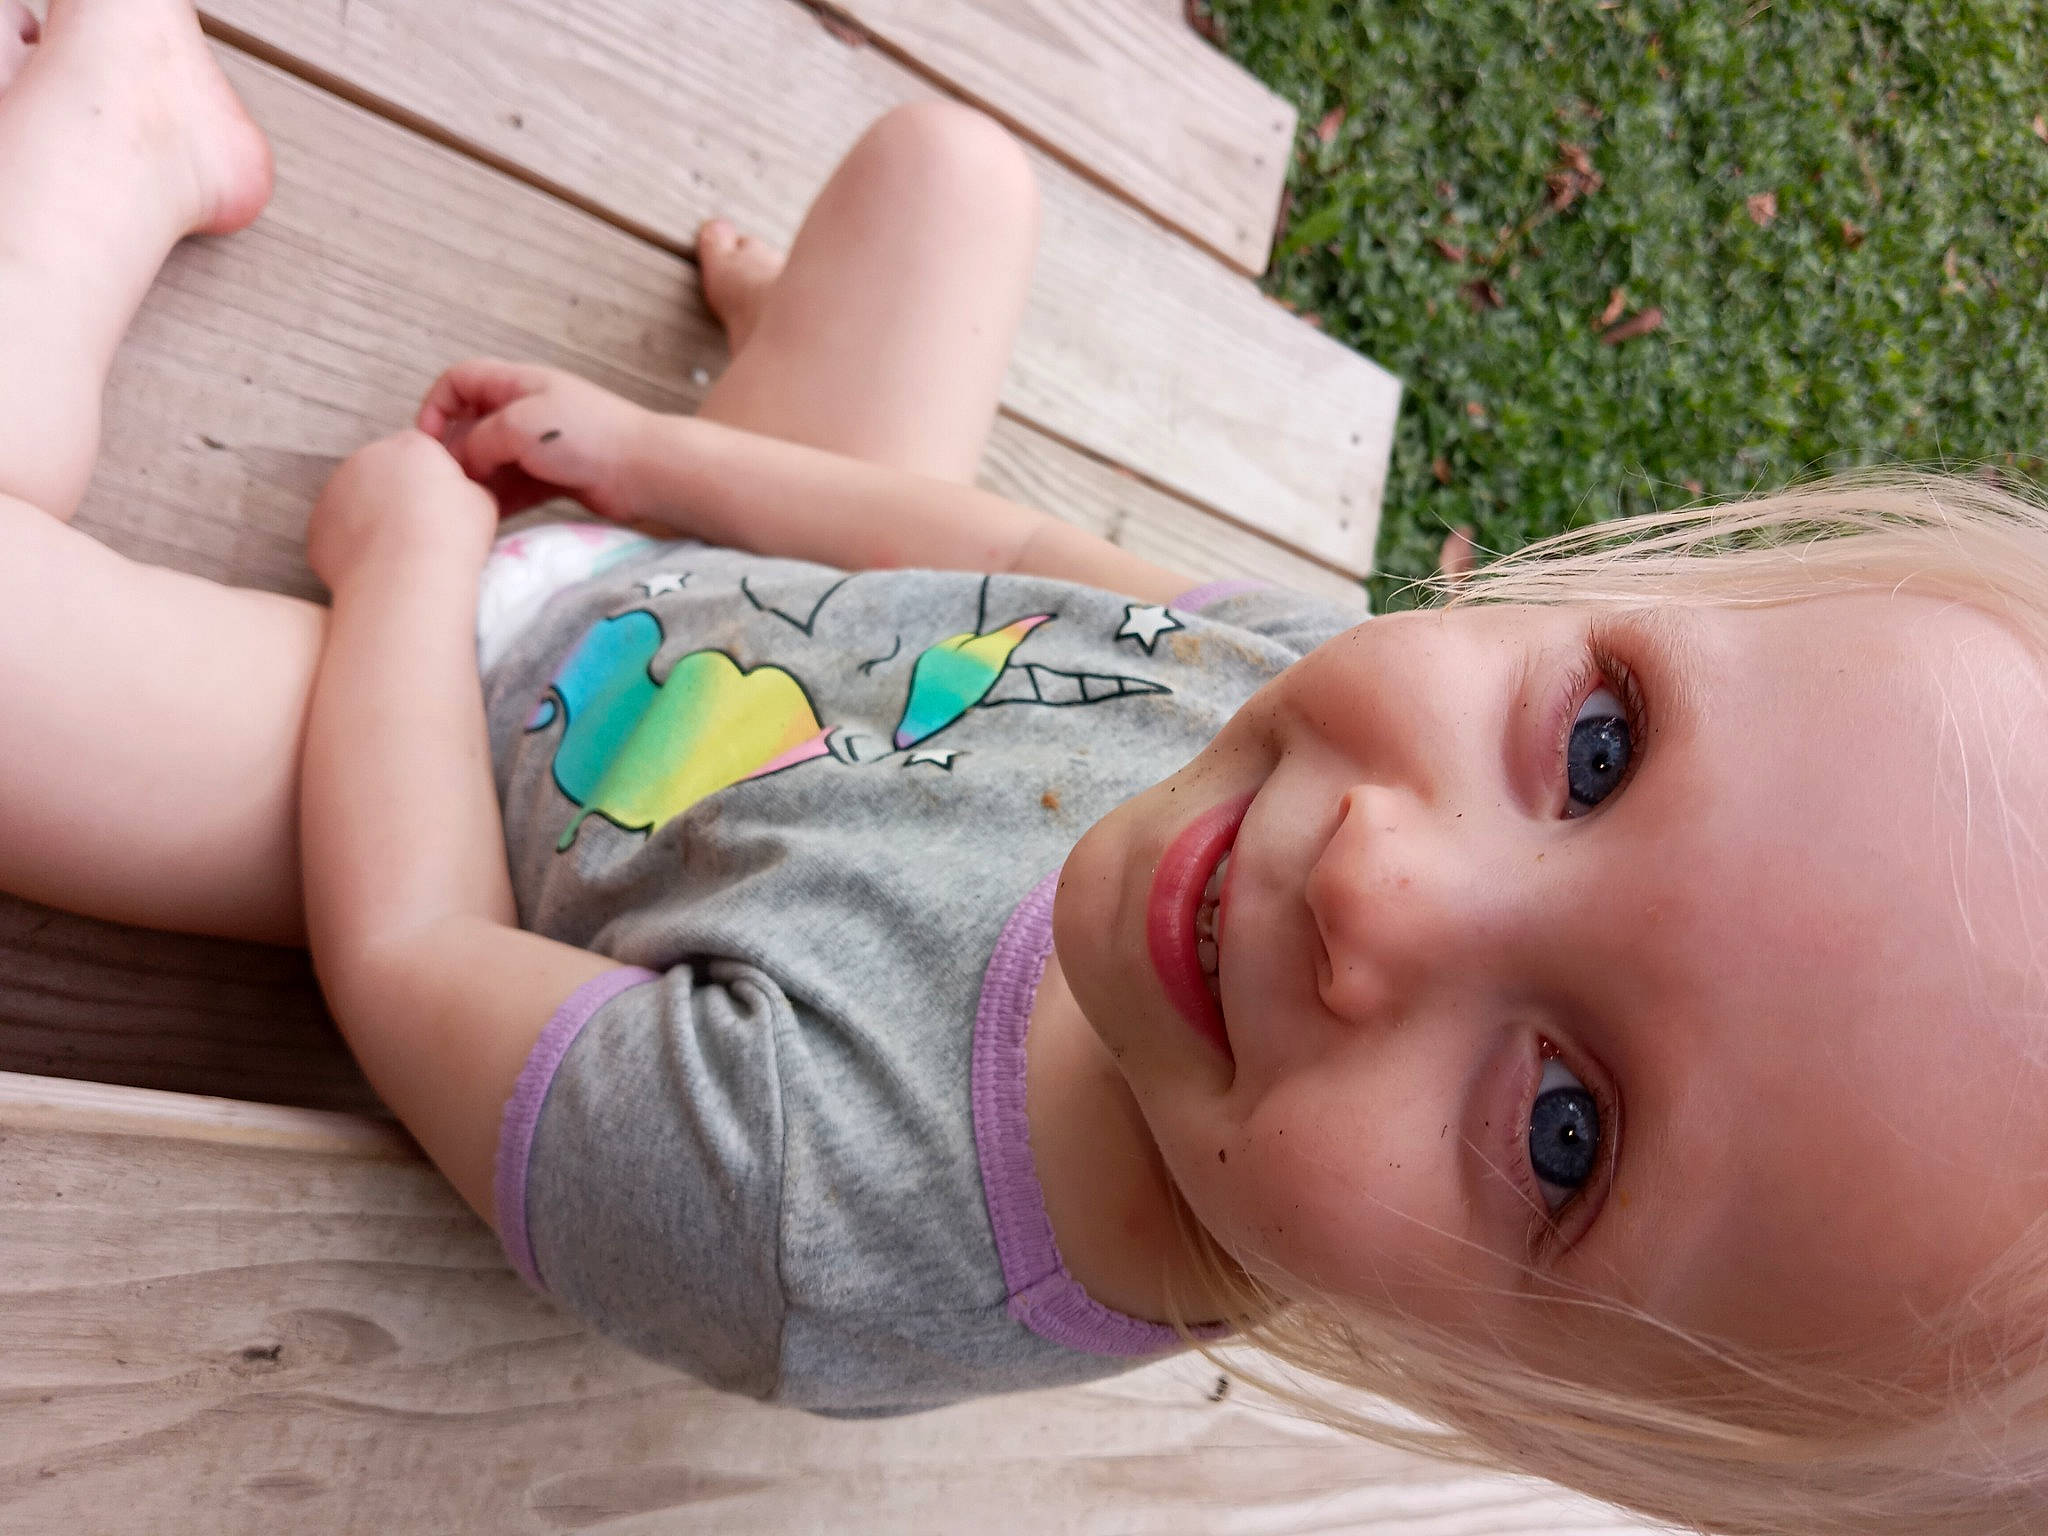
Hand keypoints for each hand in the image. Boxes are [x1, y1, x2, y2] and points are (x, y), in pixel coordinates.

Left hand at [307, 430, 499, 591]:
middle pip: (384, 474)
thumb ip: (466, 488)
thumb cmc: (452, 537)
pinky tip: (377, 567)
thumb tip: (460, 495)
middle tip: (421, 532)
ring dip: (373, 520)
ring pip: (357, 502)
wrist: (406, 580)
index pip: (422, 454)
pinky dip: (354, 548)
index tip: (444, 509)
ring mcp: (334, 491)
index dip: (434, 482)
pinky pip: (339, 534)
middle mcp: (366, 458)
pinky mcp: (317, 527)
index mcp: (410, 446)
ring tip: (399, 553)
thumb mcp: (483, 502)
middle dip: (398, 496)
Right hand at [418, 359, 653, 521]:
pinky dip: (498, 500)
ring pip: (491, 461)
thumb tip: (462, 463)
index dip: (436, 405)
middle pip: (471, 425)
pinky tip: (484, 519)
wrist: (644, 470)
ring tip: (464, 503)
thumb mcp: (519, 425)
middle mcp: (526, 411)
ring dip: (475, 480)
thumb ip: (479, 439)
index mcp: (517, 384)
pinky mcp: (553, 479)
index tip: (428, 440)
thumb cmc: (586, 435)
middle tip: (445, 481)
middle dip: (454, 451)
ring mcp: (540, 447)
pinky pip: (513, 488)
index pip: (460, 381)